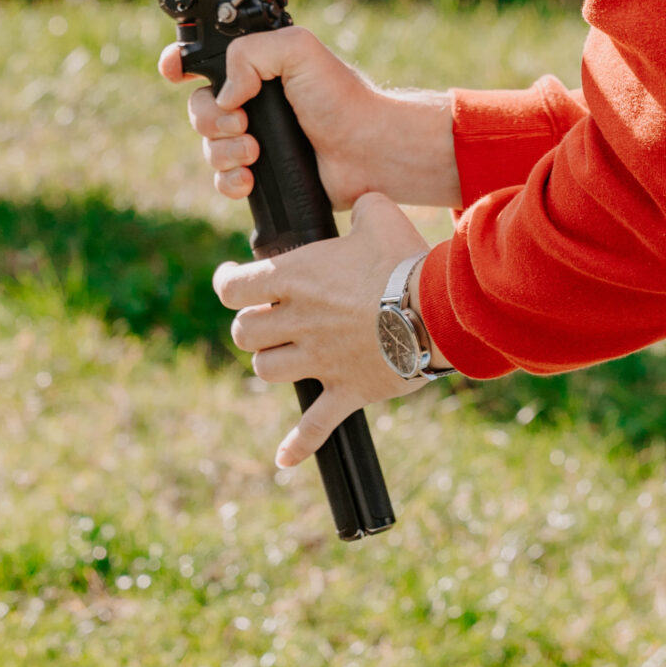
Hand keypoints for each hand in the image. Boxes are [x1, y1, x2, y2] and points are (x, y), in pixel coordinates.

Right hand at [157, 26, 459, 212]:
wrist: (367, 151)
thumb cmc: (341, 99)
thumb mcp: (298, 50)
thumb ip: (250, 53)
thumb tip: (224, 93)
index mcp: (256, 67)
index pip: (202, 60)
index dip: (180, 65)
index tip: (176, 73)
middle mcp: (251, 101)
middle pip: (198, 109)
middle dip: (211, 120)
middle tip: (242, 124)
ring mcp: (254, 139)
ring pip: (208, 147)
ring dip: (223, 152)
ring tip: (254, 152)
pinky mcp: (260, 174)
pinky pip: (222, 181)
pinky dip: (229, 181)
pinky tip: (250, 179)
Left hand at [213, 190, 432, 464]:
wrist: (437, 310)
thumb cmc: (406, 258)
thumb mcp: (379, 213)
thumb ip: (361, 207)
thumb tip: (362, 207)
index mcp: (297, 277)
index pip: (234, 287)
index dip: (227, 283)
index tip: (231, 281)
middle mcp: (299, 321)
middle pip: (245, 334)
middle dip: (252, 326)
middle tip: (268, 318)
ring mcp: (320, 361)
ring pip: (267, 371)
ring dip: (271, 363)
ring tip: (286, 355)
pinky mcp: (347, 391)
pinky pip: (313, 426)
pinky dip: (297, 445)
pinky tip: (283, 459)